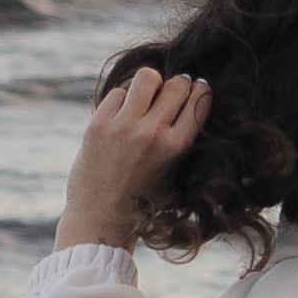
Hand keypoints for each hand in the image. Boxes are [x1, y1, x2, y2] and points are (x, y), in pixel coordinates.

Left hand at [56, 67, 210, 249]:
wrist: (101, 219)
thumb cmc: (142, 197)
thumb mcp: (173, 170)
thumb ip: (182, 136)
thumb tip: (192, 93)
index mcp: (176, 147)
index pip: (200, 98)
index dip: (199, 90)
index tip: (195, 90)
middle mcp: (152, 134)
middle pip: (177, 84)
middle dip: (177, 85)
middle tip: (168, 95)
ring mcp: (123, 127)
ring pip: (147, 77)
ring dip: (149, 84)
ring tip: (144, 99)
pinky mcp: (98, 125)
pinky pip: (118, 92)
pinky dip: (121, 101)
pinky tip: (120, 118)